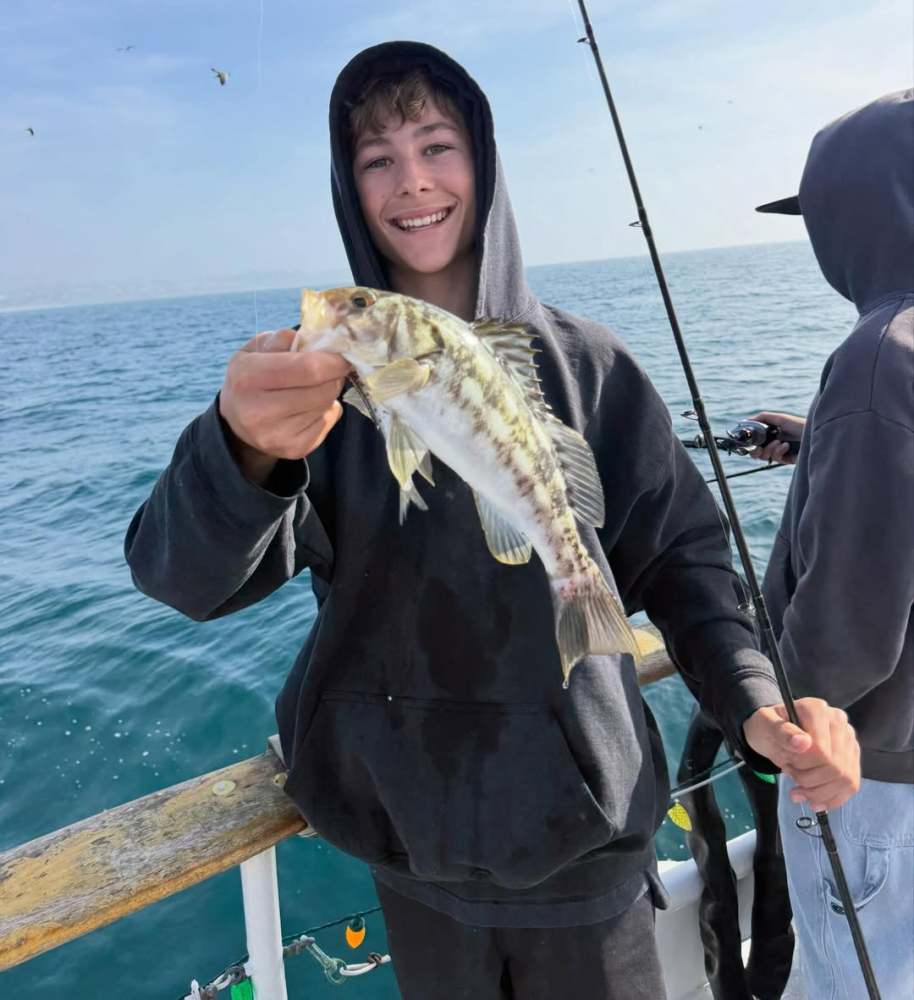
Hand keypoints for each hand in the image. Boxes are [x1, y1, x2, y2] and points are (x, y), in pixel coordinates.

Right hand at [219, 328, 351, 483]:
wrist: (237, 421)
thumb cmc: (251, 376)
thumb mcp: (256, 349)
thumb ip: (284, 339)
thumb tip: (318, 340)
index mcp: (248, 377)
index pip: (309, 368)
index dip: (333, 360)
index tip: (341, 355)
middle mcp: (259, 411)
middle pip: (324, 389)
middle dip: (333, 376)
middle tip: (328, 369)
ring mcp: (277, 435)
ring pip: (327, 405)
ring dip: (328, 392)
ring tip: (311, 388)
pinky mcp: (294, 449)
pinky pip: (327, 422)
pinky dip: (325, 411)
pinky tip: (307, 407)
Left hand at [743, 697, 860, 810]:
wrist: (773, 730)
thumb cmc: (768, 726)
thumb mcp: (764, 725)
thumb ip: (781, 732)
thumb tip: (803, 743)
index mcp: (816, 710)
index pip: (821, 752)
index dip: (802, 766)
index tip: (785, 764)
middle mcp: (838, 722)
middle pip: (836, 768)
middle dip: (810, 781)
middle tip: (791, 777)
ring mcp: (848, 739)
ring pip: (846, 779)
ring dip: (820, 793)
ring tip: (800, 791)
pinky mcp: (852, 756)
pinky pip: (851, 785)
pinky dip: (832, 798)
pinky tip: (815, 801)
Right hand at [748, 410, 804, 465]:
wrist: (814, 435)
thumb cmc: (800, 425)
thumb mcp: (780, 418)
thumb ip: (763, 417)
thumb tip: (746, 421)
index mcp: (771, 434)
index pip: (754, 441)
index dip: (750, 442)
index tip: (748, 441)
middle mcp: (773, 443)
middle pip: (756, 452)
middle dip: (755, 450)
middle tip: (758, 448)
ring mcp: (779, 452)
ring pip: (763, 456)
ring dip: (769, 449)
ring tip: (779, 442)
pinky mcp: (785, 460)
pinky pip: (774, 458)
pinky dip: (778, 451)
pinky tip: (786, 446)